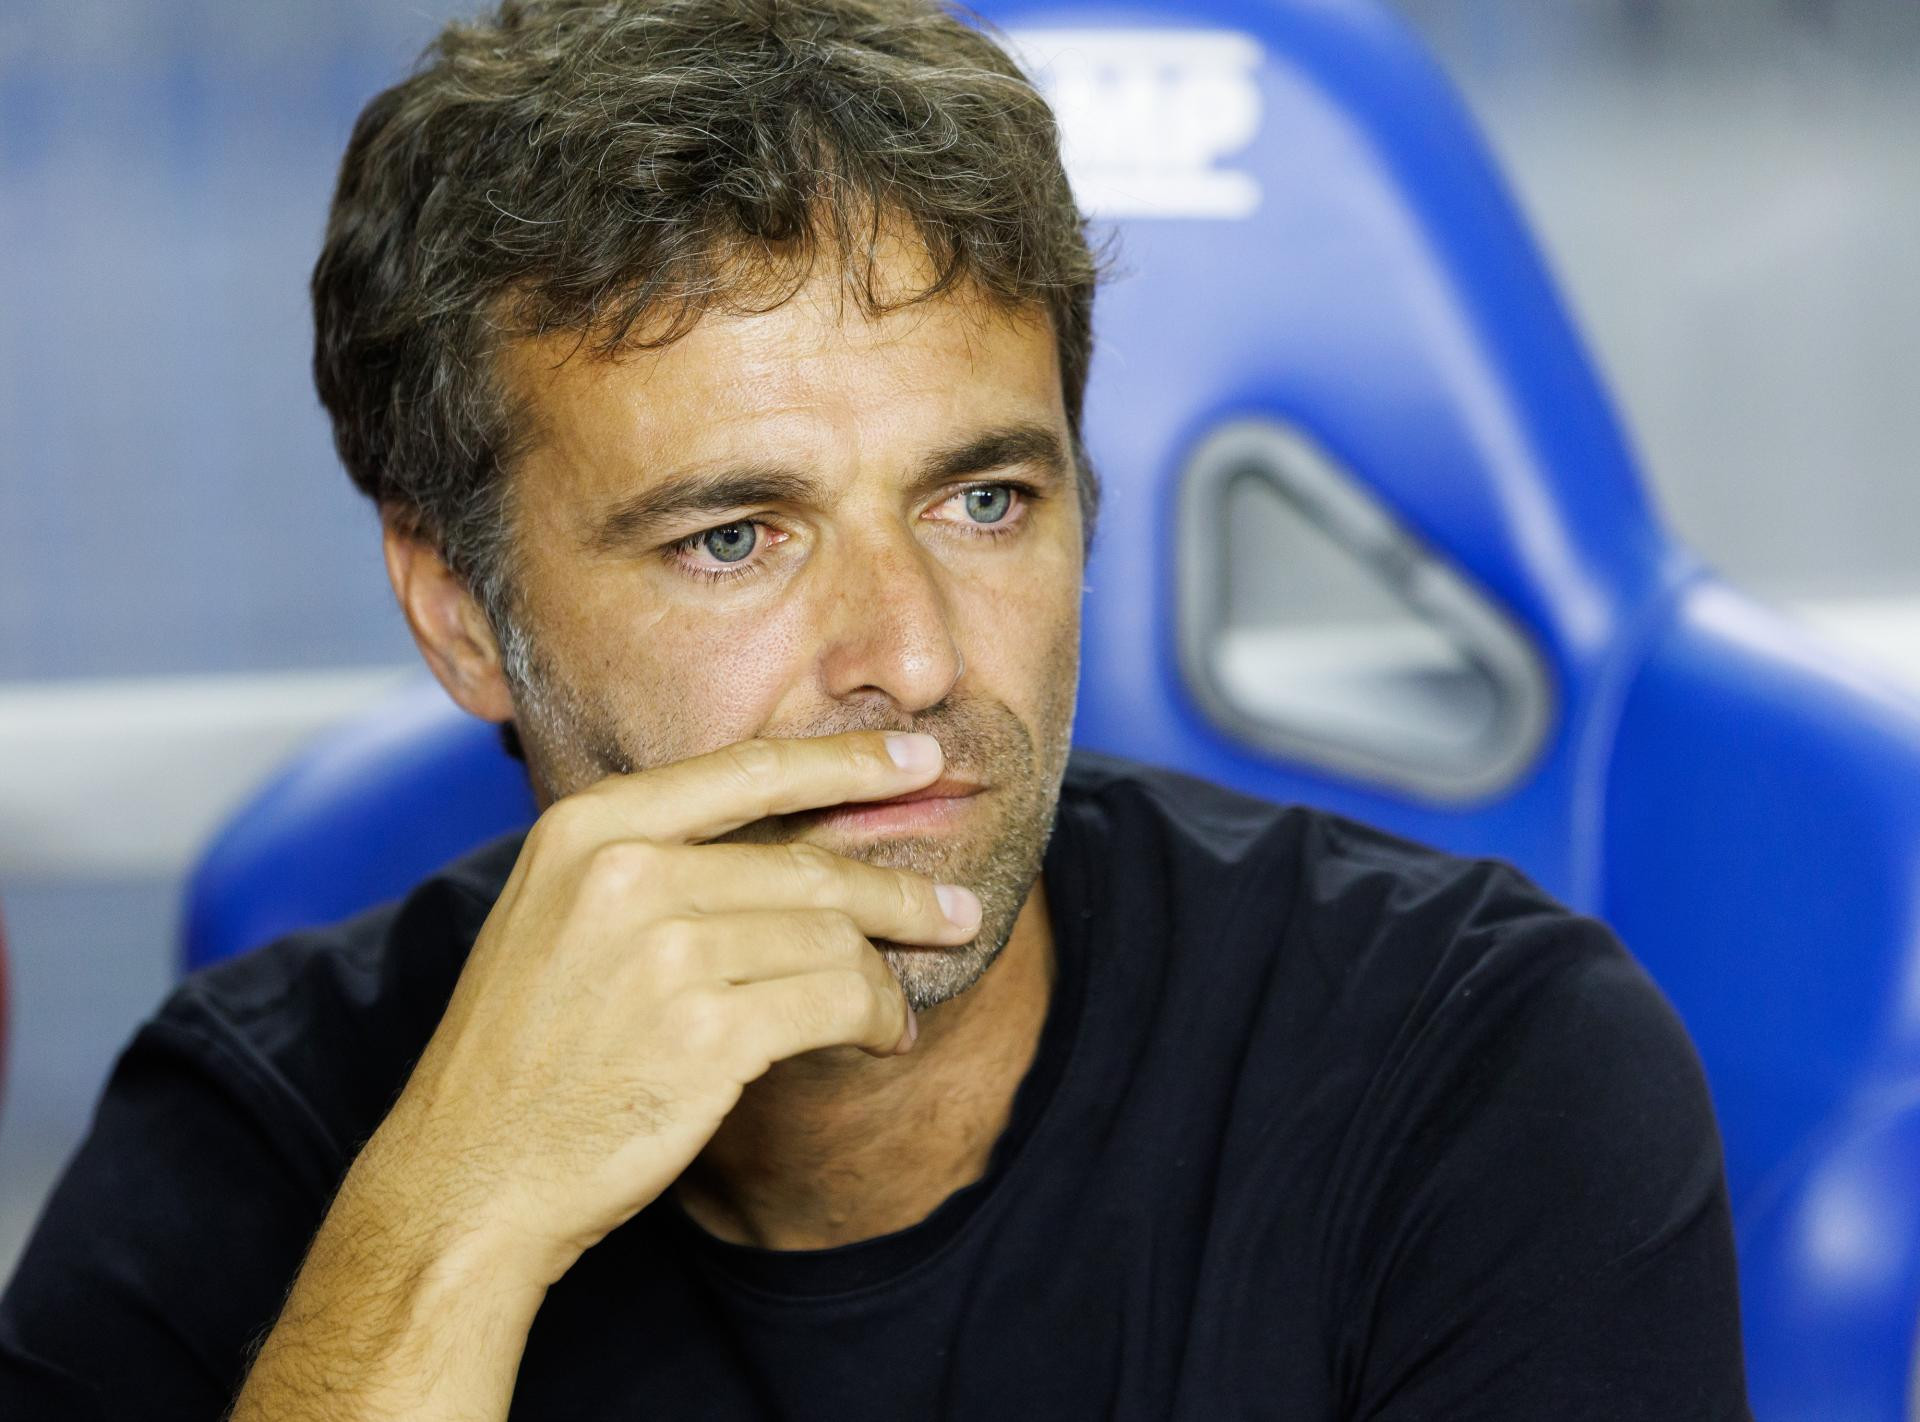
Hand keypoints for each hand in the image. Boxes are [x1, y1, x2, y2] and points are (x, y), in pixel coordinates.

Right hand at [366, 730, 981, 1286]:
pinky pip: (837, 1002)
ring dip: (886, 975)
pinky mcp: (706, 1033)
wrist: (468, 1175)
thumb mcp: (565, 915)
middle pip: (808, 864)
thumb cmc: (529, 1049)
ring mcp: (665, 951)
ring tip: (903, 1002)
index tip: (920, 758)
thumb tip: (807, 840)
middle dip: (899, 890)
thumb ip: (662, 865)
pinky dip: (878, 1020)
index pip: (751, 771)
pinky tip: (884, 1038)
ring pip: (832, 937)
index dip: (849, 762)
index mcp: (590, 826)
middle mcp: (626, 872)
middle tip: (956, 912)